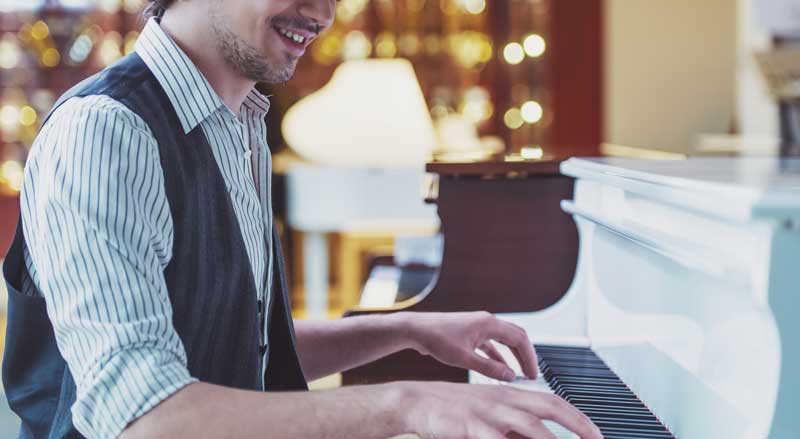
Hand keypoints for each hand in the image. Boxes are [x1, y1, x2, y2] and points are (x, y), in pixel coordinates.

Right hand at [395, 381, 602, 438]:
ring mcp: (487, 413)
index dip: (578, 417)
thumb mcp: (488, 415)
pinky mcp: (470, 427)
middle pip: (548, 408)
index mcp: (509, 395)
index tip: (596, 434)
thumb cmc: (454, 411)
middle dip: (578, 425)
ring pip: (529, 426)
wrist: (416, 402)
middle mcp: (503, 400)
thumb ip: (514, 430)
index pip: (552, 401)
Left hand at [403, 311, 537, 380]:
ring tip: (520, 372)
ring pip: (504, 340)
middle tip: (532, 374)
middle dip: (525, 355)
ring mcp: (478, 326)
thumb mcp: (464, 358)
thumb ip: (489, 367)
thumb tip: (510, 375)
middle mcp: (486, 322)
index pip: (519, 338)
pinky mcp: (471, 332)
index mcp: (488, 323)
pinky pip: (491, 344)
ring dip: (513, 355)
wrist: (416, 329)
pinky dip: (499, 355)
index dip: (529, 357)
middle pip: (515, 337)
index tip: (533, 373)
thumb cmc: (436, 338)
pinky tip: (501, 368)